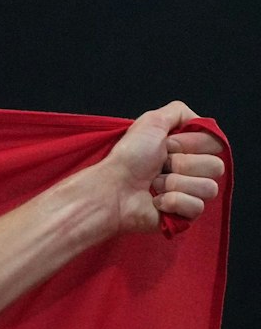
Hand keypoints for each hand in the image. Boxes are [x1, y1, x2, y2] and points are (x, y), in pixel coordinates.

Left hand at [100, 101, 225, 234]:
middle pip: (215, 167)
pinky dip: (173, 202)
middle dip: (182, 165)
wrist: (112, 189)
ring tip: (154, 184)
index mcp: (188, 149)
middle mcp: (192, 172)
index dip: (190, 144)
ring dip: (175, 184)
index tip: (166, 145)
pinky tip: (155, 201)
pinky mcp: (183, 216)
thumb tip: (199, 121)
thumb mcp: (152, 122)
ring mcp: (189, 194)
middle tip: (158, 167)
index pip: (215, 144)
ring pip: (208, 188)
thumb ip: (179, 112)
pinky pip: (197, 207)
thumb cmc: (129, 157)